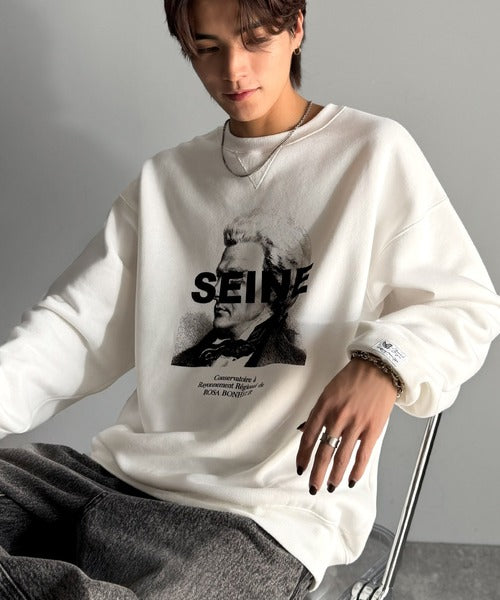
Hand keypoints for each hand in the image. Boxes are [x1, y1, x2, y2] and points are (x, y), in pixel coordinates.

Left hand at [296, 357, 397, 493]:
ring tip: (330, 486)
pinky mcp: (372, 430)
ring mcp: (356, 425)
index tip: (300, 468)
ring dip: (335, 475)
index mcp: (324, 406)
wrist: (378, 369)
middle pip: (324, 451)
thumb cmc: (352, 379)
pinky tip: (351, 480)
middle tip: (313, 486)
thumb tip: (306, 431)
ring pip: (342, 457)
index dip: (303, 455)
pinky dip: (356, 470)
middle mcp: (338, 417)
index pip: (309, 437)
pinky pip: (362, 455)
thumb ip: (319, 413)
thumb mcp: (328, 392)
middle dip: (317, 472)